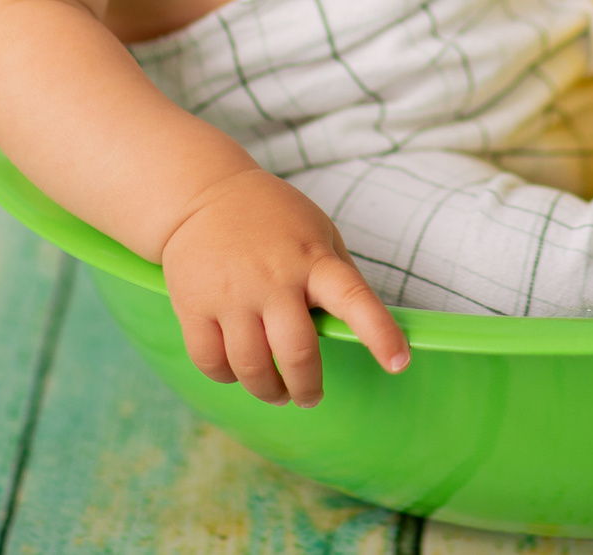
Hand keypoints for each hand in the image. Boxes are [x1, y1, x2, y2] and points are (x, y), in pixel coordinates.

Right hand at [160, 166, 408, 406]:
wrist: (203, 195)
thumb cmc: (272, 219)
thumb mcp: (318, 232)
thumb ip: (338, 277)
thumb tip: (361, 327)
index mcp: (313, 259)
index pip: (353, 297)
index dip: (379, 333)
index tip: (399, 363)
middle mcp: (273, 278)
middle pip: (297, 352)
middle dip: (307, 387)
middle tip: (310, 397)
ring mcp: (231, 294)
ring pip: (251, 367)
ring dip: (269, 391)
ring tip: (276, 391)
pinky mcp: (193, 306)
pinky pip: (211, 362)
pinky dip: (227, 377)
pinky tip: (238, 371)